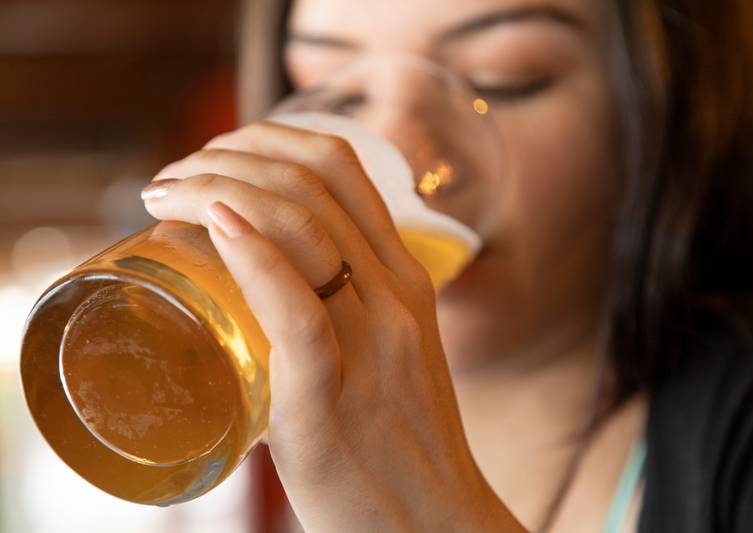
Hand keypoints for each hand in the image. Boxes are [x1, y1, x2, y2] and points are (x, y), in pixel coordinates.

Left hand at [141, 121, 523, 531]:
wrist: (436, 521)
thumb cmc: (398, 442)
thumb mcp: (386, 354)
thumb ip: (344, 314)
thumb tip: (263, 287)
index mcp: (406, 278)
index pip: (343, 167)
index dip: (270, 137)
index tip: (216, 153)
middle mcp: (395, 294)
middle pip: (312, 180)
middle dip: (227, 153)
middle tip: (171, 175)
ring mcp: (371, 342)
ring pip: (300, 227)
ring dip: (215, 187)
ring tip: (160, 195)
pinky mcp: (331, 399)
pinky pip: (297, 310)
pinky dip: (252, 255)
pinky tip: (211, 223)